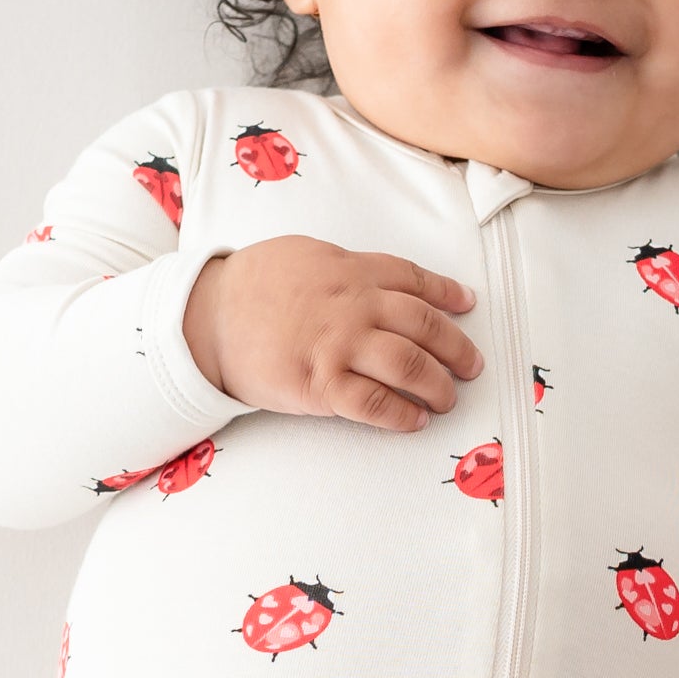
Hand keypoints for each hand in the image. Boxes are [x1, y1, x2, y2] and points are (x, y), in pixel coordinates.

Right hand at [183, 238, 481, 431]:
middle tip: (471, 366)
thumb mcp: (303, 256)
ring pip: (410, 365)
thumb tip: (373, 279)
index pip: (413, 280)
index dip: (446, 293)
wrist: (207, 318)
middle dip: (457, 348)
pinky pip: (376, 403)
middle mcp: (354, 306)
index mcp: (351, 270)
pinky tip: (415, 421)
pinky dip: (403, 415)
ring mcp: (339, 345)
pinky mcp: (321, 385)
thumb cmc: (250, 285)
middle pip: (424, 326)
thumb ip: (344, 268)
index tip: (466, 305)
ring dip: (438, 386)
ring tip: (447, 400)